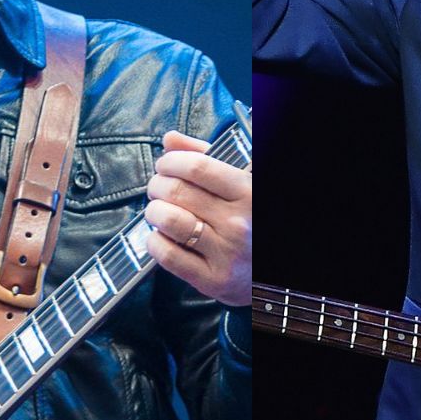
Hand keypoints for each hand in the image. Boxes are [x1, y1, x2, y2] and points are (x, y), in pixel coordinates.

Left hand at [145, 131, 251, 305]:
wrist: (267, 272)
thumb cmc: (249, 222)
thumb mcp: (238, 185)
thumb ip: (206, 159)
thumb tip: (170, 140)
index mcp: (248, 193)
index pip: (198, 167)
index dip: (172, 161)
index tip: (165, 164)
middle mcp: (238, 223)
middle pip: (178, 192)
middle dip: (157, 185)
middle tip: (157, 188)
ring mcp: (226, 253)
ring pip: (170, 221)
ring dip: (153, 211)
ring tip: (157, 211)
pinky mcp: (213, 280)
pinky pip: (168, 255)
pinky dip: (154, 242)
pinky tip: (160, 237)